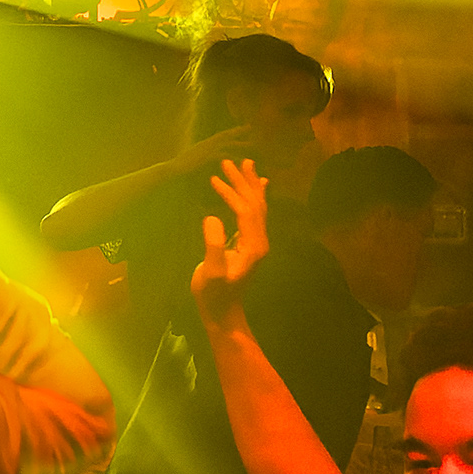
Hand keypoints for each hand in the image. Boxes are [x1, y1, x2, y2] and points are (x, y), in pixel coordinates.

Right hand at [188, 161, 268, 332]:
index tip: (214, 179)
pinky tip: (261, 184)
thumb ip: (213, 245)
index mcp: (253, 246)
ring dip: (251, 184)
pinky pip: (257, 213)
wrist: (224, 312)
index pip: (245, 211)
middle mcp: (260, 241)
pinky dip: (257, 196)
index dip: (231, 193)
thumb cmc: (214, 294)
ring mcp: (258, 242)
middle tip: (229, 161)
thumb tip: (212, 217)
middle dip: (243, 181)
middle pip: (255, 204)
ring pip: (258, 206)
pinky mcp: (251, 243)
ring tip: (248, 163)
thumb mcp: (211, 272)